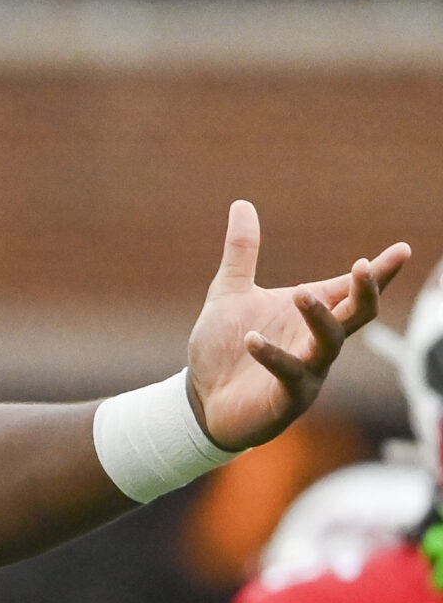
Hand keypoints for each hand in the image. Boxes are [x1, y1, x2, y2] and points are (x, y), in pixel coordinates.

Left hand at [184, 202, 409, 450]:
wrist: (201, 399)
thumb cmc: (224, 347)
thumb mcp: (230, 292)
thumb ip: (242, 252)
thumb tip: (242, 203)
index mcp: (309, 313)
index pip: (349, 289)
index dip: (378, 272)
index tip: (402, 250)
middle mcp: (316, 340)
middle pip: (355, 314)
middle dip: (365, 291)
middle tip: (363, 265)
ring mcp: (307, 370)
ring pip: (329, 343)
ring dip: (318, 318)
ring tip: (299, 292)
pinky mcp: (287, 397)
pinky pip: (288, 374)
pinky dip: (272, 356)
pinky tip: (251, 340)